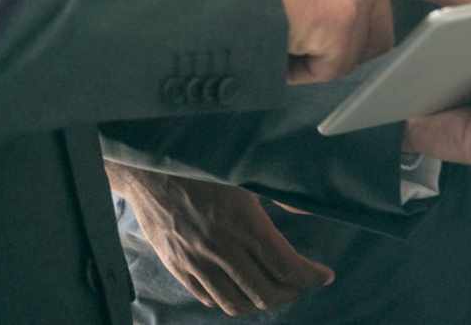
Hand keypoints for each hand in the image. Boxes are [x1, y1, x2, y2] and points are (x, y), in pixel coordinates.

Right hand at [108, 161, 331, 314]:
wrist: (147, 168)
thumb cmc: (198, 165)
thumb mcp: (242, 172)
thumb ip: (277, 195)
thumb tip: (306, 209)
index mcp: (242, 223)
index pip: (288, 267)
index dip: (311, 276)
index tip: (323, 275)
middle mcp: (221, 248)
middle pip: (268, 292)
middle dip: (292, 291)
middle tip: (300, 281)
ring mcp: (196, 261)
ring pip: (238, 304)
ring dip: (262, 302)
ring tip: (272, 289)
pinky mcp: (177, 267)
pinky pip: (208, 299)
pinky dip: (230, 300)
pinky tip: (238, 288)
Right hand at [245, 0, 470, 83]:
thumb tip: (338, 16)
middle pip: (377, 35)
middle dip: (340, 46)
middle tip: (296, 27)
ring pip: (351, 57)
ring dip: (316, 57)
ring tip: (281, 28)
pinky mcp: (343, 28)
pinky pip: (329, 71)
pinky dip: (301, 67)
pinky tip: (280, 41)